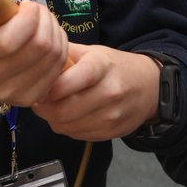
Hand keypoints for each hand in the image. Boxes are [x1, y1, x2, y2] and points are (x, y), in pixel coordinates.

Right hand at [0, 0, 67, 107]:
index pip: (9, 40)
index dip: (29, 18)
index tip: (29, 5)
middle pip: (38, 47)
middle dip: (46, 21)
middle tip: (40, 12)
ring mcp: (11, 92)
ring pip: (52, 57)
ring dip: (56, 33)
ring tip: (45, 24)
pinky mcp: (29, 99)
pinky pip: (57, 69)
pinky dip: (60, 50)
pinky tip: (50, 40)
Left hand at [31, 44, 159, 139]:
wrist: (150, 87)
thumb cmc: (114, 67)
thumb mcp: (93, 51)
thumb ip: (65, 52)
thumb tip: (36, 55)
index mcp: (101, 66)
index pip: (70, 81)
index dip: (49, 89)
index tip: (39, 89)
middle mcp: (109, 92)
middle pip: (64, 110)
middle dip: (45, 108)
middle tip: (39, 100)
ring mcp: (111, 115)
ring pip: (67, 126)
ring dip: (53, 119)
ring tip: (53, 107)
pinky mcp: (111, 133)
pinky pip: (77, 135)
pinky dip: (67, 127)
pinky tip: (69, 116)